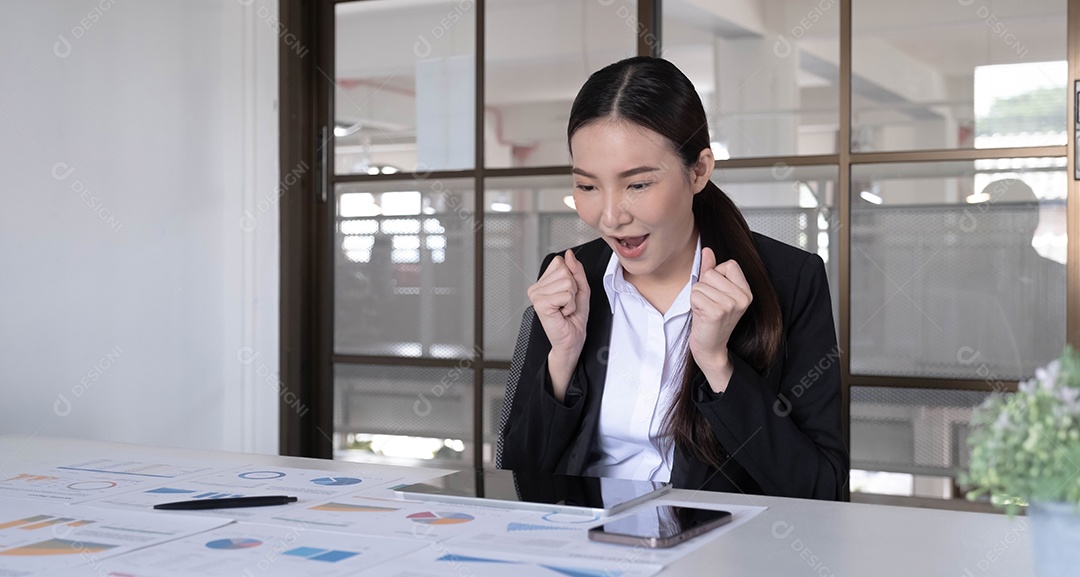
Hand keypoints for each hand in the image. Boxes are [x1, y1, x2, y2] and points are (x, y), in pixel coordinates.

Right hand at [527, 249, 590, 399]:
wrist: (571, 339)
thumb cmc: (574, 318)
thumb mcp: (580, 289)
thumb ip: (575, 270)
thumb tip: (569, 254)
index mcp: (542, 283)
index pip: (559, 262)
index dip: (571, 278)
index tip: (567, 295)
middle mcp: (536, 288)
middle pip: (564, 270)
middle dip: (572, 288)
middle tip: (566, 304)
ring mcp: (536, 295)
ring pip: (566, 281)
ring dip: (572, 297)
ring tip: (564, 308)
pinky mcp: (541, 304)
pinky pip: (565, 294)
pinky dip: (570, 305)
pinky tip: (562, 313)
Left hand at [690, 247, 752, 391]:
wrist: (710, 348)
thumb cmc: (711, 320)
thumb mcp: (714, 292)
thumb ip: (711, 270)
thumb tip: (708, 250)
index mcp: (746, 291)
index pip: (729, 264)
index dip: (716, 276)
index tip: (716, 294)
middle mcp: (742, 297)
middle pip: (711, 273)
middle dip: (704, 288)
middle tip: (709, 305)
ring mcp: (731, 305)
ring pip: (700, 284)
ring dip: (697, 297)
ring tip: (705, 311)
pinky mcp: (717, 312)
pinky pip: (695, 294)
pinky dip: (693, 304)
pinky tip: (701, 316)